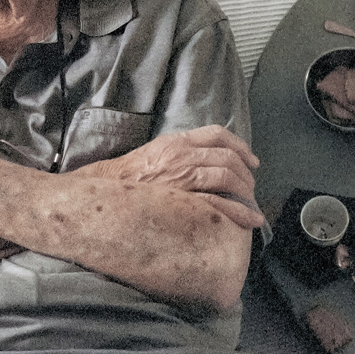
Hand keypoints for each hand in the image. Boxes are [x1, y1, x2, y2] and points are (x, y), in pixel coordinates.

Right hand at [75, 125, 264, 228]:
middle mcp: (181, 156)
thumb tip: (204, 159)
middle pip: (227, 158)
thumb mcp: (153, 153)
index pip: (217, 134)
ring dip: (246, 191)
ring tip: (251, 202)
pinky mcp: (182, 202)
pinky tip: (251, 219)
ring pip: (227, 177)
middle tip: (251, 186)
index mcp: (175, 142)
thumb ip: (178, 152)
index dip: (240, 146)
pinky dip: (240, 212)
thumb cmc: (127, 179)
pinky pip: (219, 204)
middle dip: (246, 173)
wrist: (102, 193)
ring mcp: (182, 178)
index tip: (250, 160)